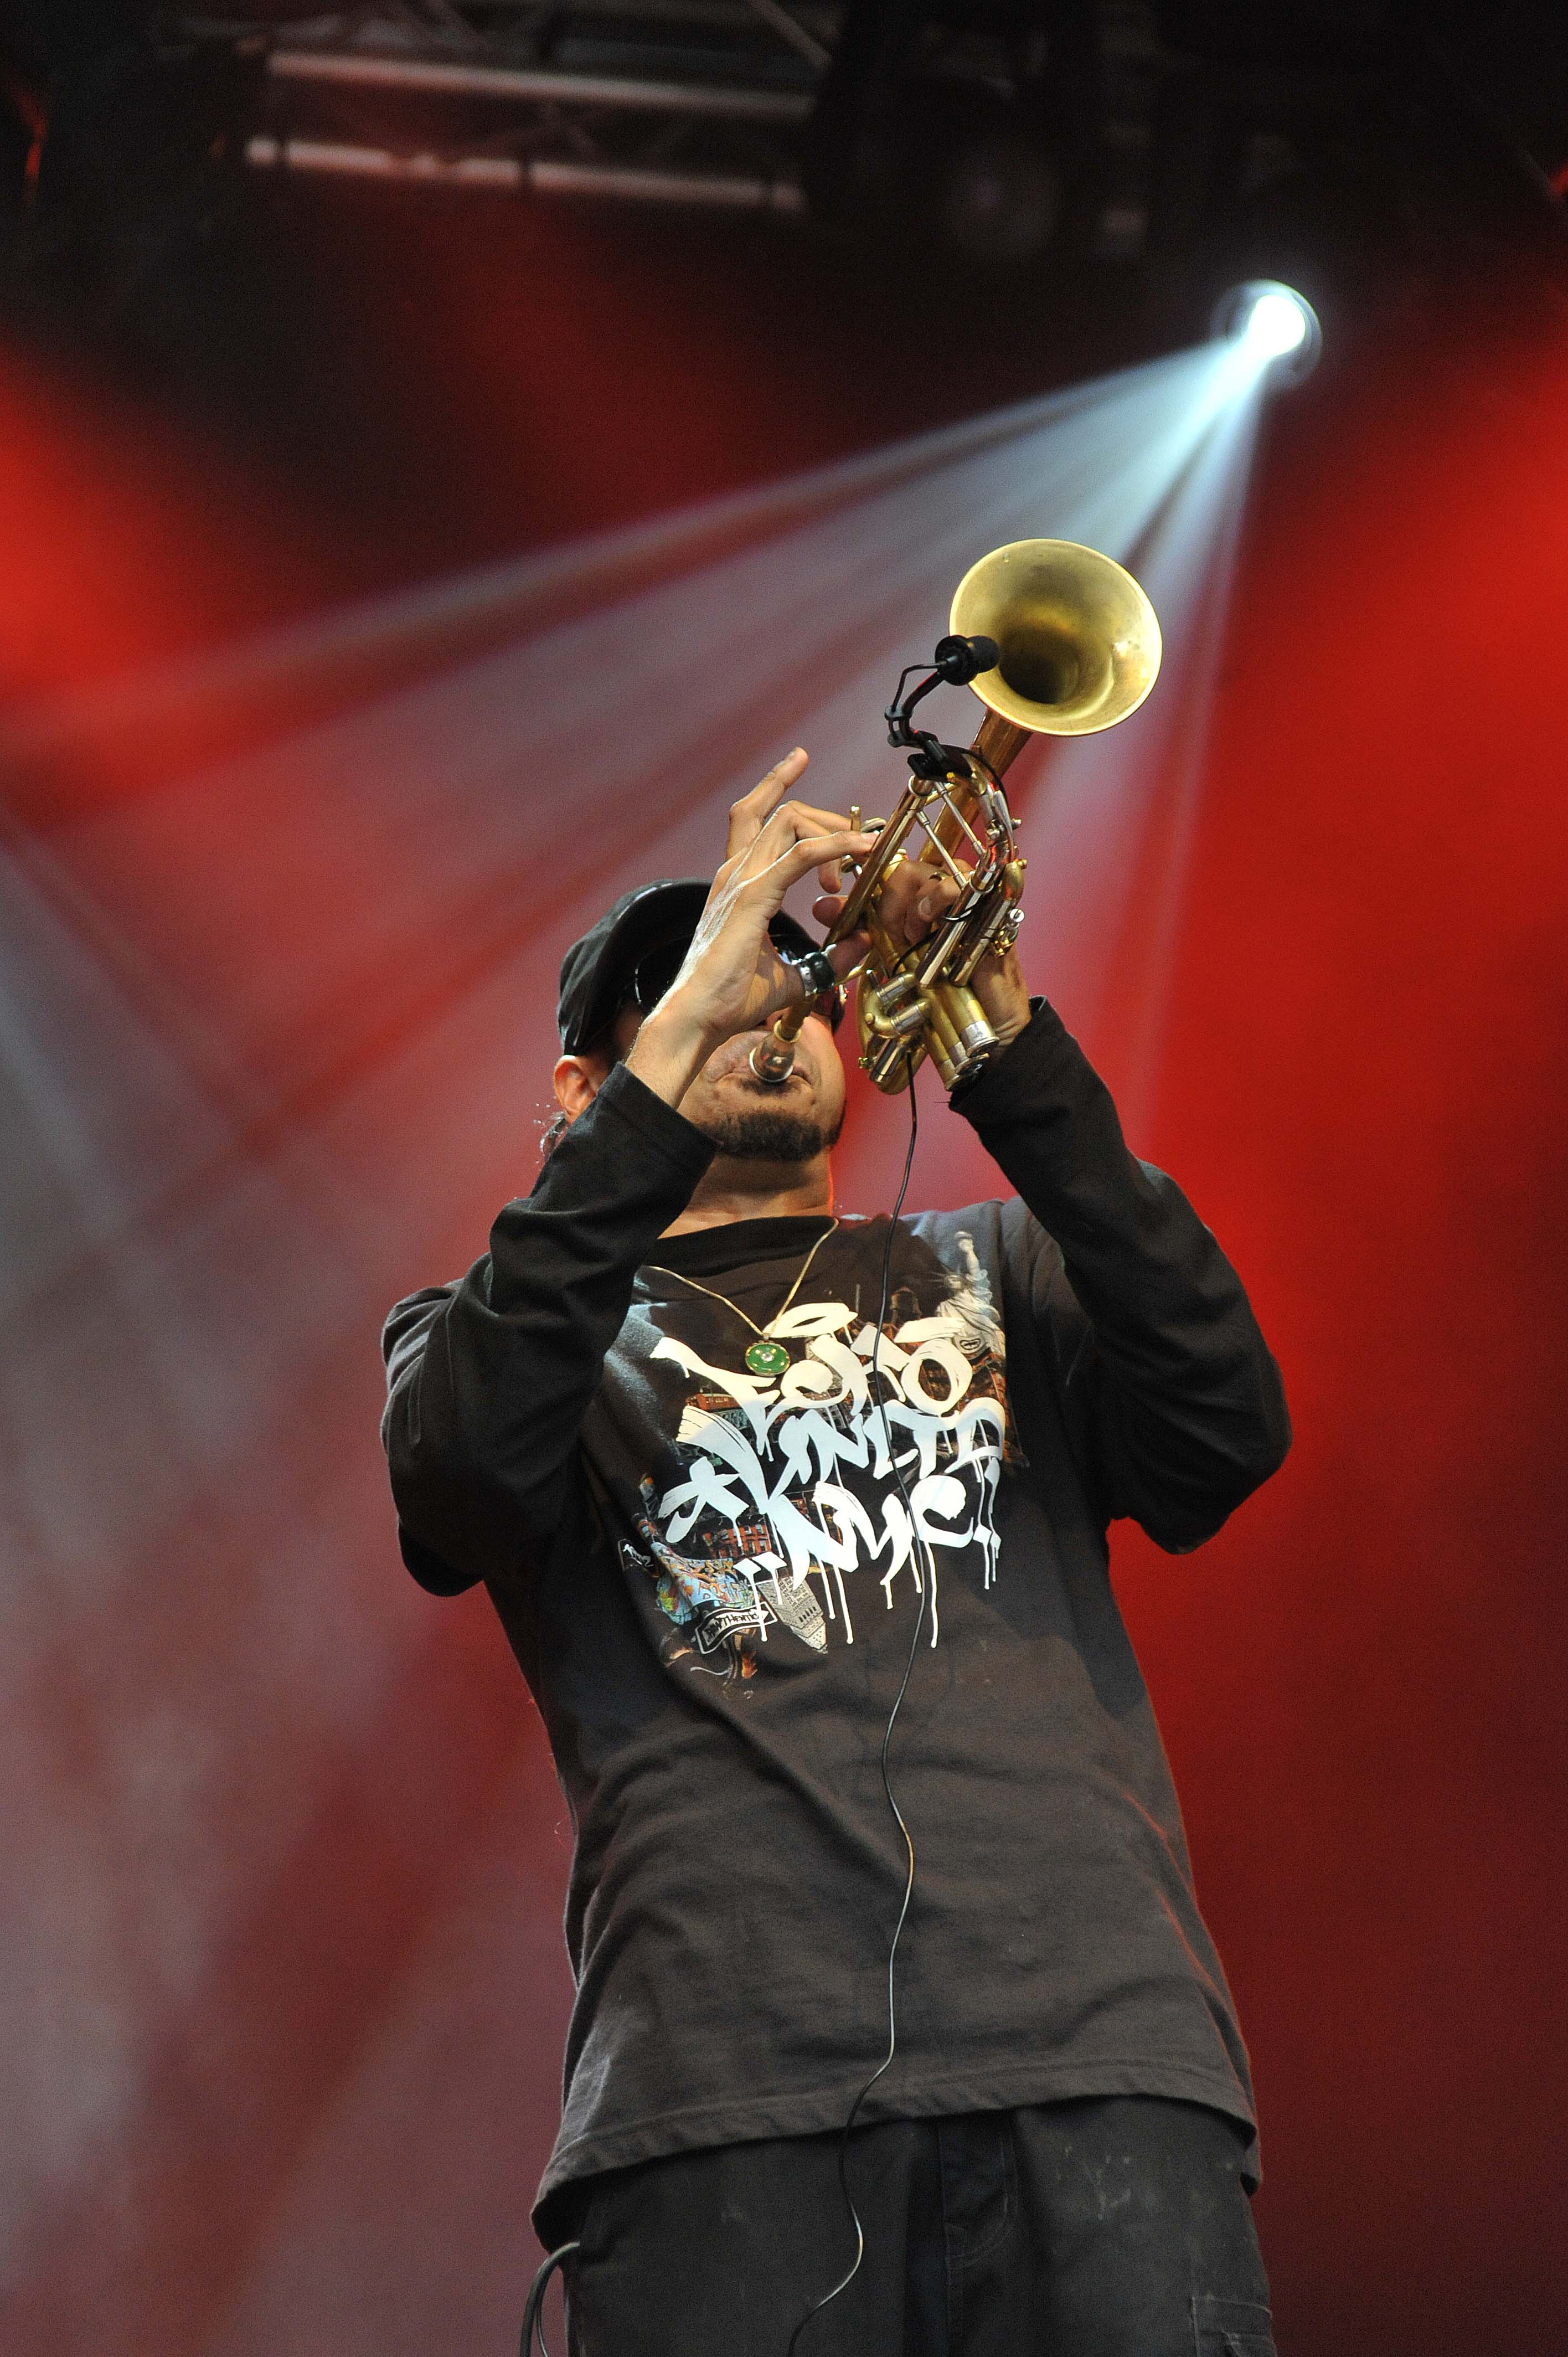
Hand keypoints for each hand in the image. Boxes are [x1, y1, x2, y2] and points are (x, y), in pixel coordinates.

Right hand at [627, 750, 872, 1104]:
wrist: (699, 1018)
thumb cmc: (732, 1002)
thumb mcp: (794, 974)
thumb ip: (828, 958)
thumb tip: (861, 943)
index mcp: (735, 883)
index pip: (755, 817)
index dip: (779, 788)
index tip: (803, 767)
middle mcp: (734, 872)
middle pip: (778, 811)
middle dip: (826, 818)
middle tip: (861, 843)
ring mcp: (740, 881)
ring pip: (789, 820)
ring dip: (833, 830)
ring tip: (862, 853)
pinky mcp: (752, 897)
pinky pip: (800, 855)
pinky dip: (836, 847)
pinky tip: (861, 850)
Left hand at [812, 851, 1032, 1053]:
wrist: (987, 1022)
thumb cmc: (943, 991)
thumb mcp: (894, 957)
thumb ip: (861, 931)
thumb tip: (822, 906)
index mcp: (923, 896)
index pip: (887, 867)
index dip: (861, 880)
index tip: (839, 900)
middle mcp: (944, 888)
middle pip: (901, 867)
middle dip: (884, 902)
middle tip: (890, 934)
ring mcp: (967, 893)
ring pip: (922, 871)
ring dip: (905, 906)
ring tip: (911, 936)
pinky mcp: (985, 904)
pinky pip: (951, 884)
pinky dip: (929, 905)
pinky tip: (925, 931)